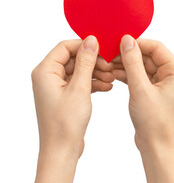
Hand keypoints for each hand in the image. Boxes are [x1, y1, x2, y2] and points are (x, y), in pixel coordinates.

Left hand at [32, 36, 114, 182]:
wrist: (62, 148)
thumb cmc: (65, 122)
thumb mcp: (80, 88)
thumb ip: (86, 62)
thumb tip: (91, 41)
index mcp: (45, 71)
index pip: (65, 47)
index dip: (85, 46)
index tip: (104, 49)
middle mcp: (48, 76)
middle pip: (74, 58)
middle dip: (94, 61)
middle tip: (110, 66)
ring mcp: (56, 87)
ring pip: (79, 70)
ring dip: (96, 73)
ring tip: (112, 79)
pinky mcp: (65, 96)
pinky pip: (81, 82)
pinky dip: (94, 83)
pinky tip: (108, 87)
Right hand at [112, 35, 173, 182]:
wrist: (156, 146)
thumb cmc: (154, 122)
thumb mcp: (140, 89)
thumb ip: (133, 62)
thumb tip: (127, 41)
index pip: (156, 47)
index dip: (136, 44)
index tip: (117, 43)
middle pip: (149, 56)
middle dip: (129, 55)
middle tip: (108, 54)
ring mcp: (165, 84)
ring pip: (143, 66)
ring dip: (127, 65)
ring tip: (107, 65)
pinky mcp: (156, 92)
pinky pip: (142, 77)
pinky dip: (129, 75)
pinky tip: (113, 74)